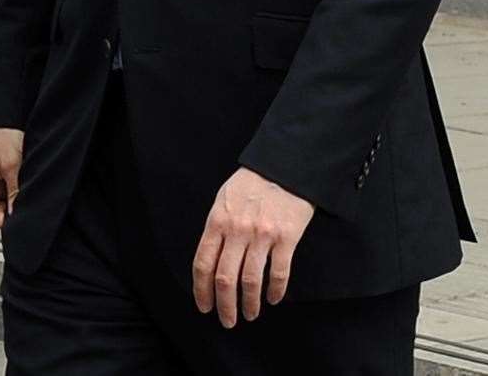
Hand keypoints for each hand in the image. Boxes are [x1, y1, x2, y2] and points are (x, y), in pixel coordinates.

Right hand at [0, 127, 23, 228]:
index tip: (17, 221)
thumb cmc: (4, 133)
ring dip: (20, 198)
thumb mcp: (10, 165)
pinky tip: (30, 183)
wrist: (14, 115)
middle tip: (26, 203)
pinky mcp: (13, 175)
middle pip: (0, 210)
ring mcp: (2, 180)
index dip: (1, 221)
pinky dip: (24, 191)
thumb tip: (17, 217)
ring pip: (10, 202)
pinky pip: (18, 191)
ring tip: (27, 187)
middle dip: (13, 209)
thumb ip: (14, 193)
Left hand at [192, 167, 314, 327]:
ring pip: (251, 280)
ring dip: (248, 303)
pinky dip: (275, 291)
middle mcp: (237, 231)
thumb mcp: (223, 200)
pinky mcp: (286, 238)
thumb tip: (211, 260)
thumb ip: (217, 229)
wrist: (284, 167)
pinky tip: (272, 299)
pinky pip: (279, 273)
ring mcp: (262, 235)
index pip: (203, 263)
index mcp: (217, 221)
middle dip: (224, 304)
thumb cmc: (251, 184)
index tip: (204, 306)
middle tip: (226, 320)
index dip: (201, 289)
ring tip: (248, 315)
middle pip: (225, 277)